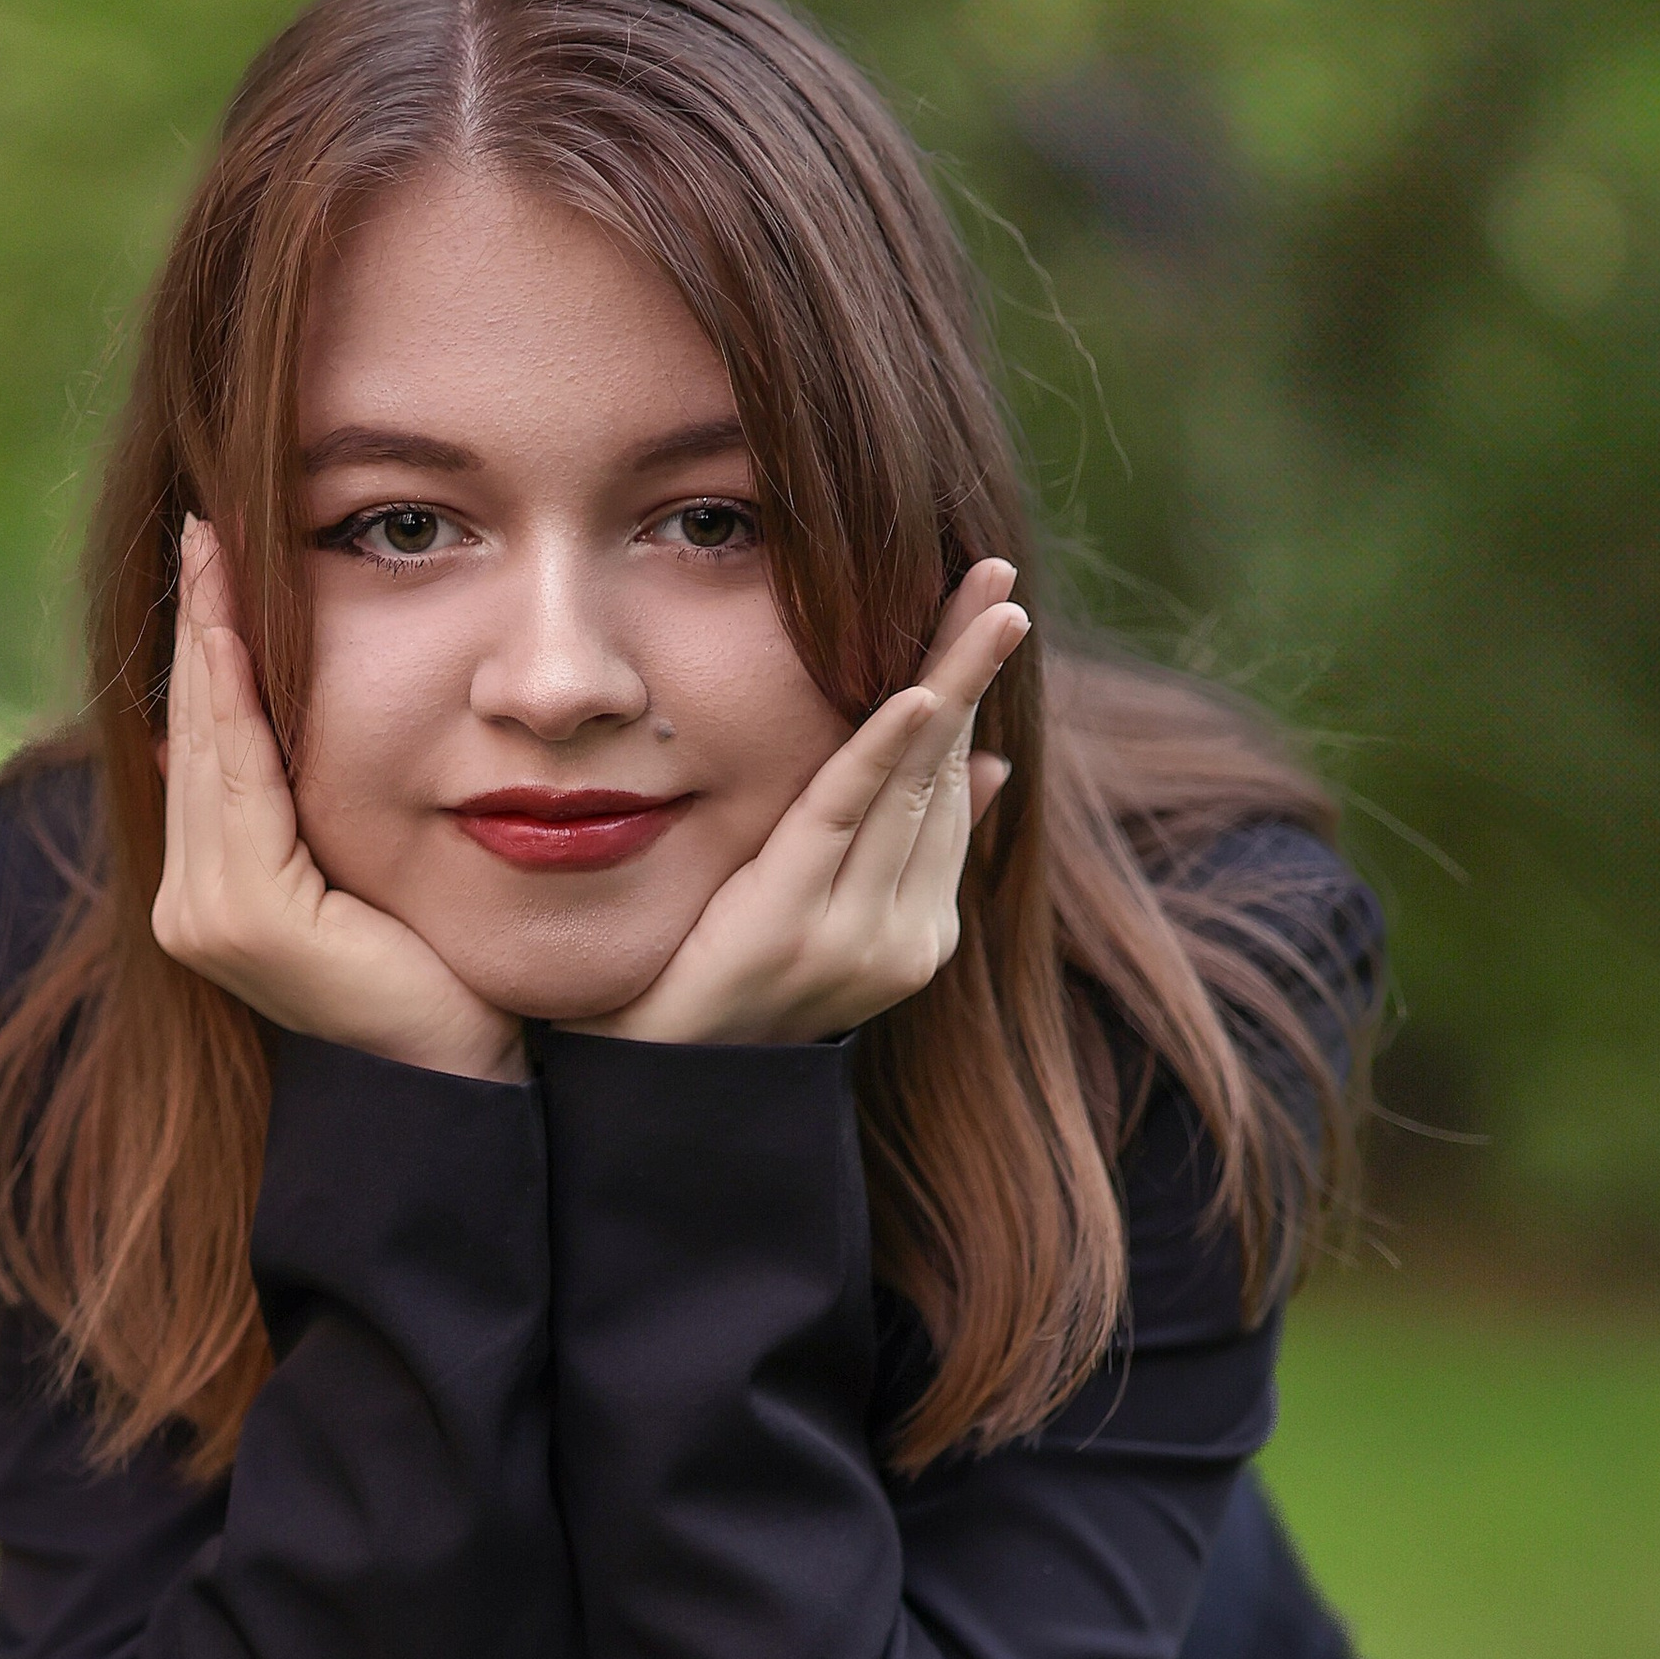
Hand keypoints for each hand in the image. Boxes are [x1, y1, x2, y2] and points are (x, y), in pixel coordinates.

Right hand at [152, 522, 523, 1082]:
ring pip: (207, 741)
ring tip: (212, 544)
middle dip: (199, 621)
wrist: (469, 1080)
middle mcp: (190, 903)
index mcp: (217, 890)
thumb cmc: (447, 977)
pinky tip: (237, 620)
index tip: (213, 546)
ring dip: (209, 636)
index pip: (209, 740)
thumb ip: (332, 803)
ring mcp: (206, 914)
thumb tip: (297, 713)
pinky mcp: (245, 917)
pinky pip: (240, 776)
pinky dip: (235, 694)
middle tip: (203, 518)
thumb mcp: (378, 865)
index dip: (208, 643)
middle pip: (193, 729)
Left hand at [578, 561, 1027, 1046]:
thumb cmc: (726, 980)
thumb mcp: (821, 906)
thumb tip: (988, 764)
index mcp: (918, 933)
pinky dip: (881, 749)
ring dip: (946, 682)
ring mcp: (855, 939)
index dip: (969, 692)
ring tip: (981, 603)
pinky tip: (916, 690)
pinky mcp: (795, 922)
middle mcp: (903, 941)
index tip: (992, 612)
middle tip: (1000, 581)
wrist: (659, 1077)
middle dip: (972, 668)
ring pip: (906, 785)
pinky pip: (845, 816)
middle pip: (941, 772)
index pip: (949, 788)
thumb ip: (901, 844)